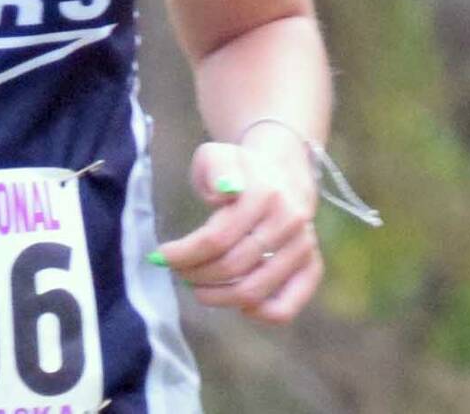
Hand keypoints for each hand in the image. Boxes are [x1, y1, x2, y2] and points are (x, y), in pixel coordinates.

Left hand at [151, 136, 321, 324]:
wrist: (280, 171)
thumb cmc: (237, 169)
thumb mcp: (217, 156)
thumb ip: (214, 168)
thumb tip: (223, 189)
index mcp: (264, 194)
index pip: (217, 238)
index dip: (183, 254)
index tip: (159, 256)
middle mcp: (289, 222)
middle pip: (232, 266)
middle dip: (195, 274)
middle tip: (178, 271)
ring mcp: (303, 247)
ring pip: (253, 290)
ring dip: (217, 296)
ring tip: (197, 286)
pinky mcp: (311, 266)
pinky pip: (286, 306)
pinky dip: (259, 314)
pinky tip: (238, 306)